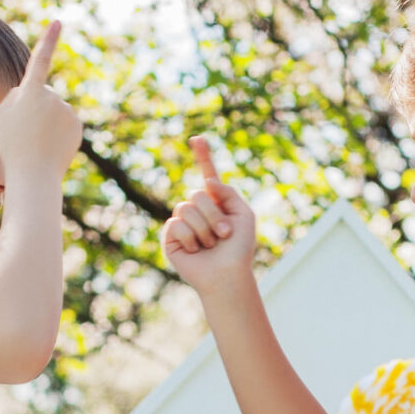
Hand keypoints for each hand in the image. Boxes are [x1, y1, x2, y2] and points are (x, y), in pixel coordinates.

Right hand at [0, 22, 83, 186]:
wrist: (34, 175)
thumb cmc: (12, 145)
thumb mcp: (1, 115)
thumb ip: (15, 96)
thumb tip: (30, 92)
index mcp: (30, 92)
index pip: (40, 60)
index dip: (49, 40)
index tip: (58, 22)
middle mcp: (52, 97)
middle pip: (40, 94)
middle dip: (34, 108)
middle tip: (24, 132)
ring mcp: (67, 111)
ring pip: (53, 109)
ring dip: (45, 121)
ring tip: (36, 141)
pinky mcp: (77, 125)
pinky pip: (64, 122)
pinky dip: (58, 131)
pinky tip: (50, 146)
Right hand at [163, 136, 256, 293]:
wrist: (228, 275)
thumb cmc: (239, 249)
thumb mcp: (243, 215)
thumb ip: (228, 193)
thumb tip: (206, 182)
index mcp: (216, 203)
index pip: (207, 175)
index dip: (203, 156)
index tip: (198, 138)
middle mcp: (198, 210)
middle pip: (197, 194)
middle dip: (213, 215)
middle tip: (224, 235)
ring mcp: (183, 223)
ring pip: (186, 209)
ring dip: (204, 229)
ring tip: (211, 245)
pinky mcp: (171, 238)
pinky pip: (176, 224)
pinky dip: (191, 238)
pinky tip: (196, 250)